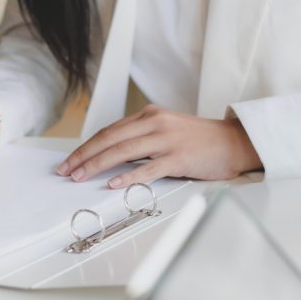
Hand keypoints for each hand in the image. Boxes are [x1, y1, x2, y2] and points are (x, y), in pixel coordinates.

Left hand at [58, 105, 262, 187]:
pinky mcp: (179, 157)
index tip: (70, 160)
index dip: (87, 146)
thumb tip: (112, 158)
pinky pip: (148, 168)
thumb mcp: (168, 130)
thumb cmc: (201, 141)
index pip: (110, 130)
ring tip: (79, 176)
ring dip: (97, 165)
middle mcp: (156, 123)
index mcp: (150, 115)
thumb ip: (142, 138)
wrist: (234, 143)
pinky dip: (128, 176)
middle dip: (84, 155)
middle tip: (66, 170)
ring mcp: (167, 140)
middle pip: (111, 139)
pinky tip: (112, 183)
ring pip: (123, 151)